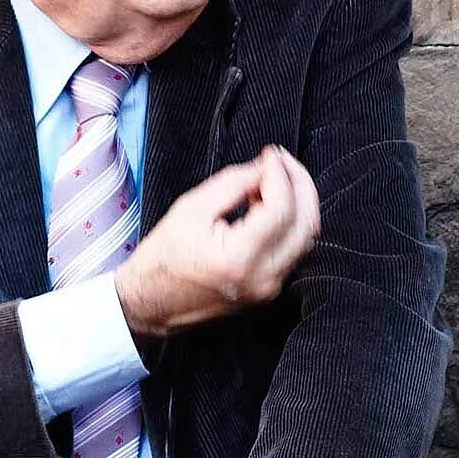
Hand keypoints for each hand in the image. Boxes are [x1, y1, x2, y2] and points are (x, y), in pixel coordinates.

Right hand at [117, 147, 319, 338]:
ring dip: (299, 202)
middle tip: (282, 160)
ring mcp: (269, 289)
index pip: (281, 208)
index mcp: (239, 258)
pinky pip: (294, 250)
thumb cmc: (163, 257)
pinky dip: (290, 221)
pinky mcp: (269, 291)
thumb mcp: (191, 208)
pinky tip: (270, 203)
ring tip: (274, 178)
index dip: (280, 174)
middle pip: (306, 224)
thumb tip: (264, 167)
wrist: (152, 304)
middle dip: (300, 184)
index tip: (269, 154)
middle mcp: (263, 278)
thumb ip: (233, 184)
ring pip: (306, 238)